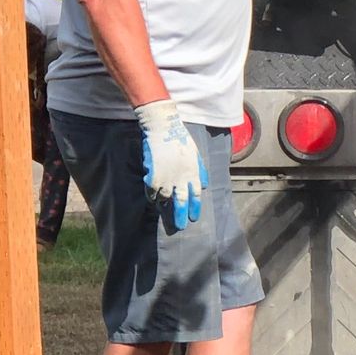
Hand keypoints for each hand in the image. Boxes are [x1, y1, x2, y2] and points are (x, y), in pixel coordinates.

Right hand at [136, 99, 205, 228]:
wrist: (164, 127)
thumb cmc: (180, 138)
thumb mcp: (196, 154)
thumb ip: (200, 170)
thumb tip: (204, 185)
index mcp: (193, 173)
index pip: (196, 195)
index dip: (195, 208)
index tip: (193, 218)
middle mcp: (181, 178)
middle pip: (182, 201)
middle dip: (180, 216)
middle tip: (180, 227)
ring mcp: (167, 177)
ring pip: (165, 198)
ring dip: (164, 205)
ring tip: (163, 209)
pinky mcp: (154, 175)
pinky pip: (152, 191)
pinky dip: (152, 196)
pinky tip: (152, 199)